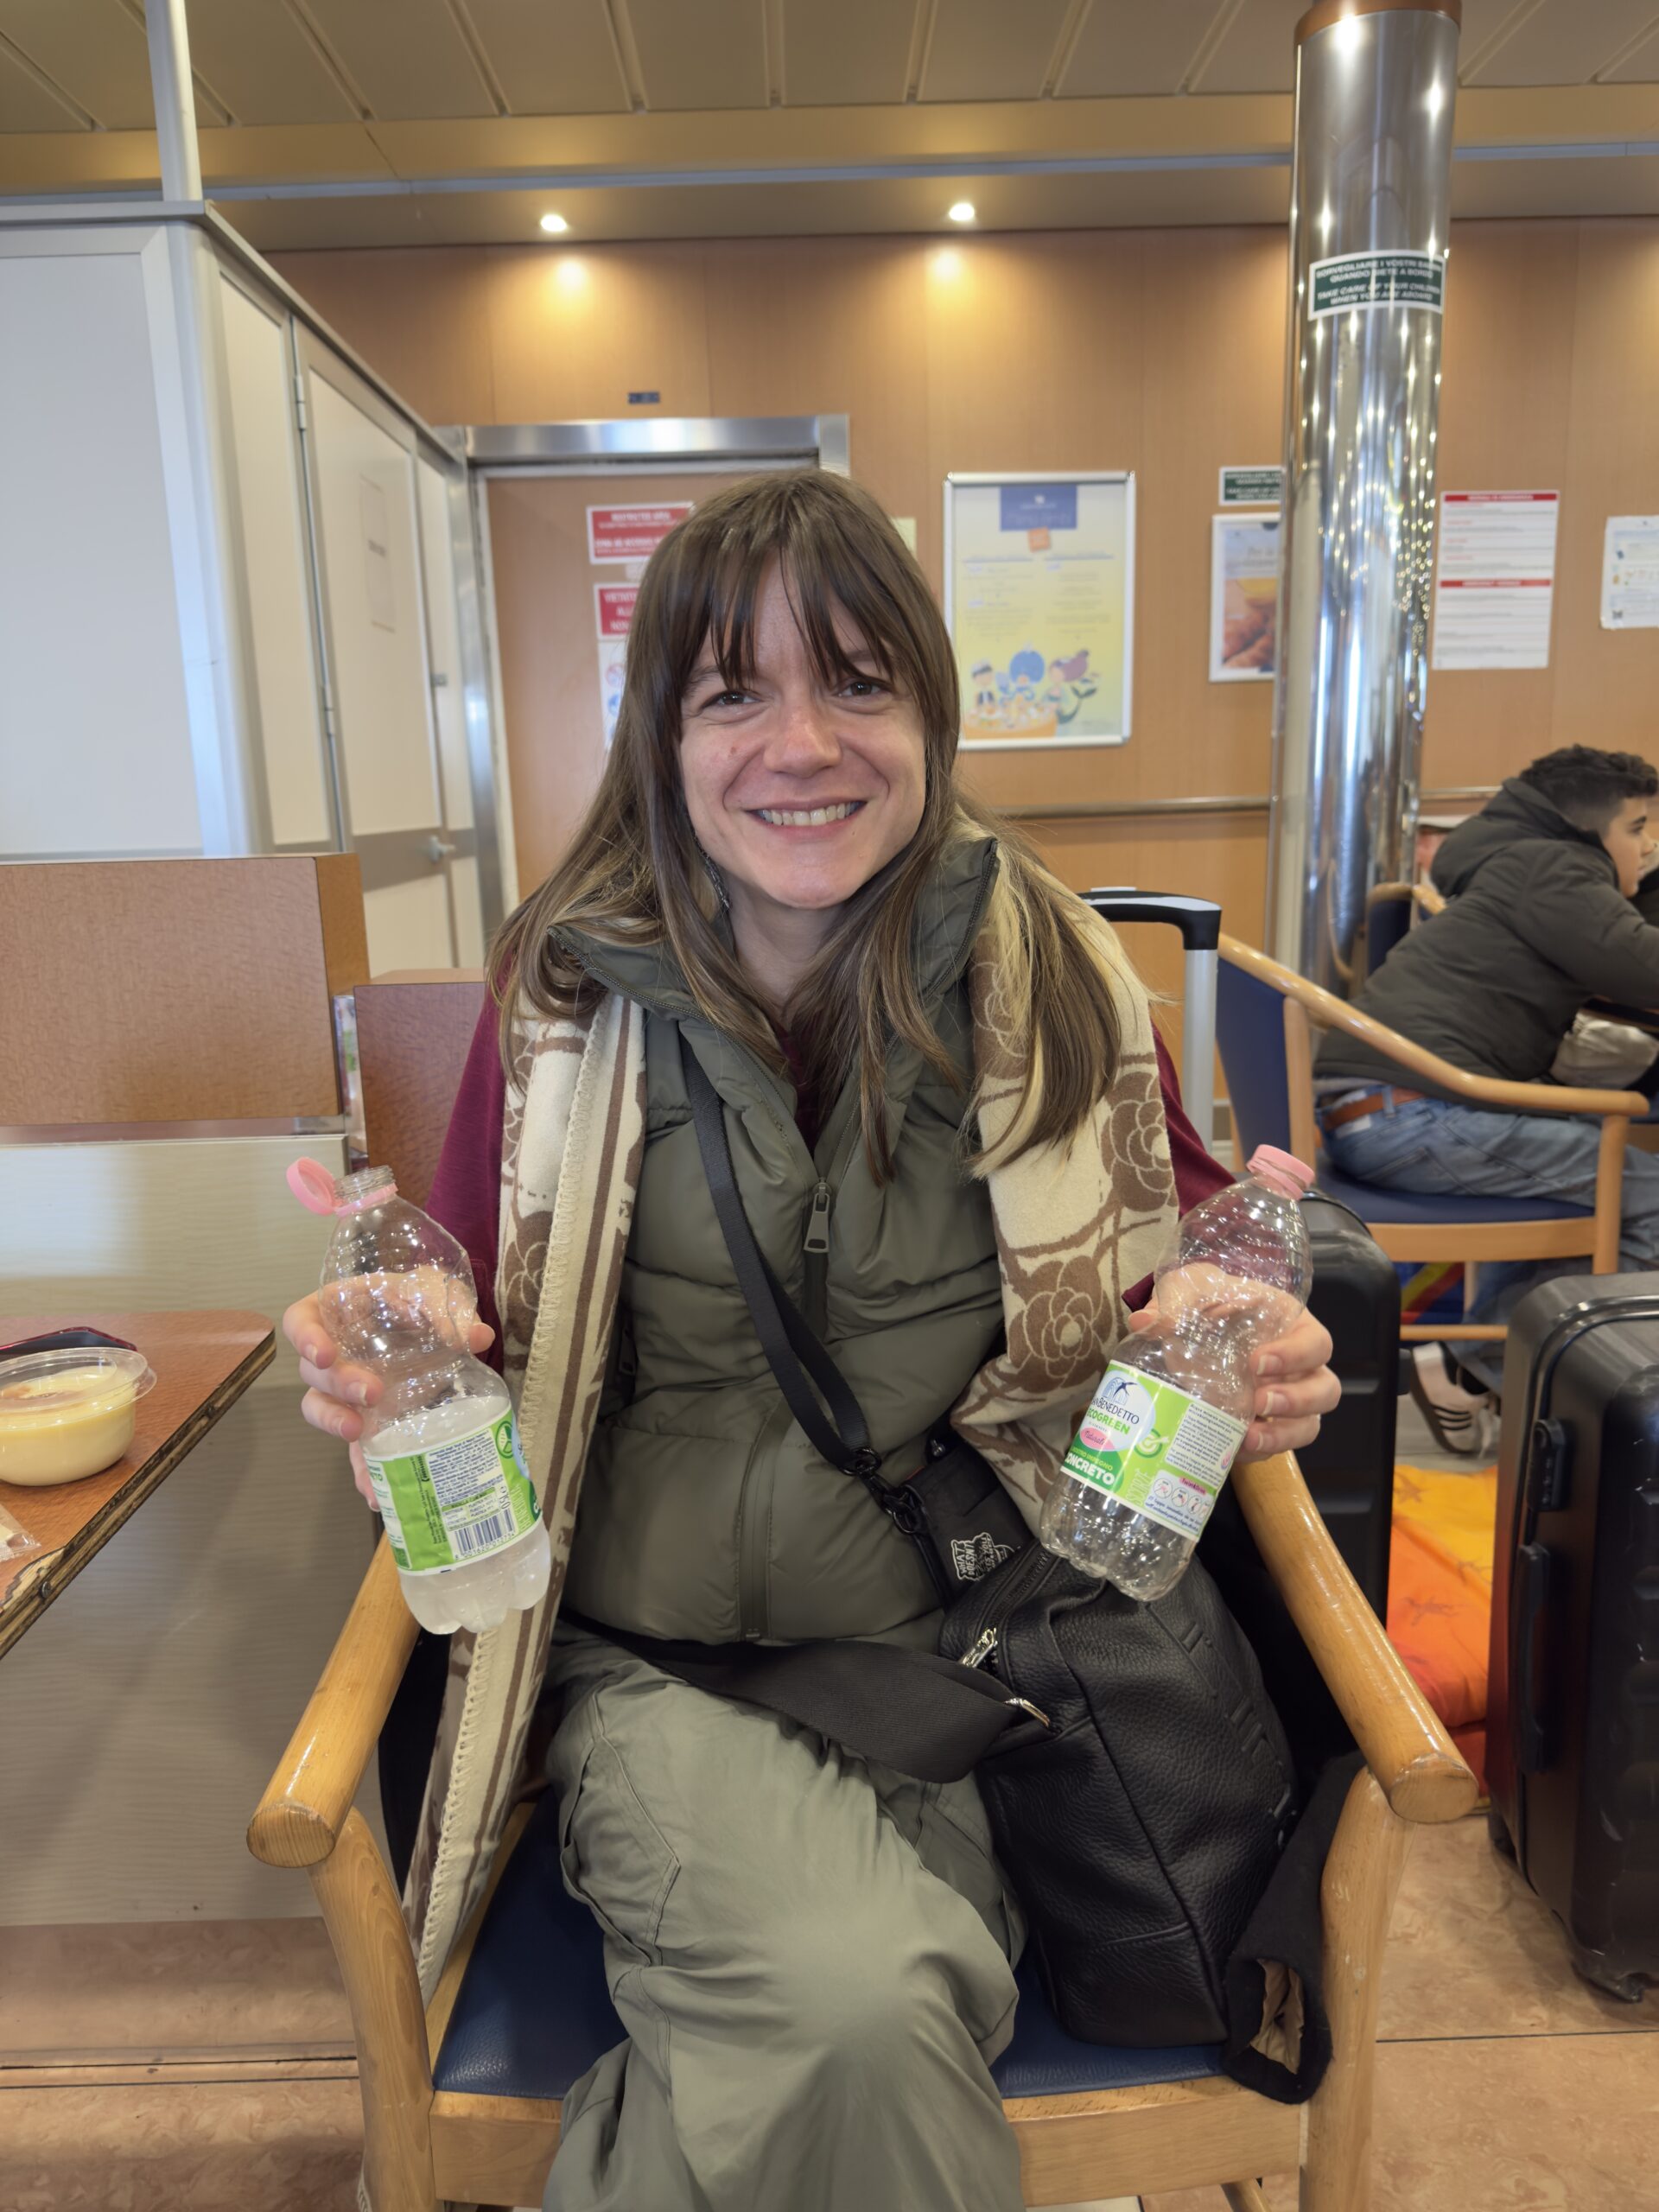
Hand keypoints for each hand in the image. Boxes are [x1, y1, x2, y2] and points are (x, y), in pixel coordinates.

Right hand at [282, 1277, 494, 1509]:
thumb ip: (450, 1310)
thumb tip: (476, 1335)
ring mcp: (346, 1390)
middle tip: (371, 1393)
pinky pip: (355, 1447)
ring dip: (334, 1422)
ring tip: (356, 1433)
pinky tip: (375, 1494)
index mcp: (340, 1311)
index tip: (323, 1354)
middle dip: (337, 1384)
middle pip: (314, 1372)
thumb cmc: (423, 1299)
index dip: (305, 1338)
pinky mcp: (366, 1420)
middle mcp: (334, 1352)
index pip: (301, 1321)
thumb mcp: (436, 1292)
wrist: (438, 1326)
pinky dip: (363, 1470)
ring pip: (320, 1409)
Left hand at [1125, 1285, 1337, 1460]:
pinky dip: (1258, 1453)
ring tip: (1249, 1436)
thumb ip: (1172, 1302)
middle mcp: (1300, 1367)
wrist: (1193, 1329)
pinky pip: (1277, 1448)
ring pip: (1309, 1426)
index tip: (1257, 1362)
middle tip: (1257, 1402)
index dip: (1295, 1355)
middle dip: (1296, 1401)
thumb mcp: (1190, 1291)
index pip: (1315, 1343)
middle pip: (1325, 1390)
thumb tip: (1143, 1321)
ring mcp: (1289, 1401)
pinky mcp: (1269, 1426)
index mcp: (1291, 1326)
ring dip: (1282, 1435)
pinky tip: (1231, 1451)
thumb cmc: (1205, 1302)